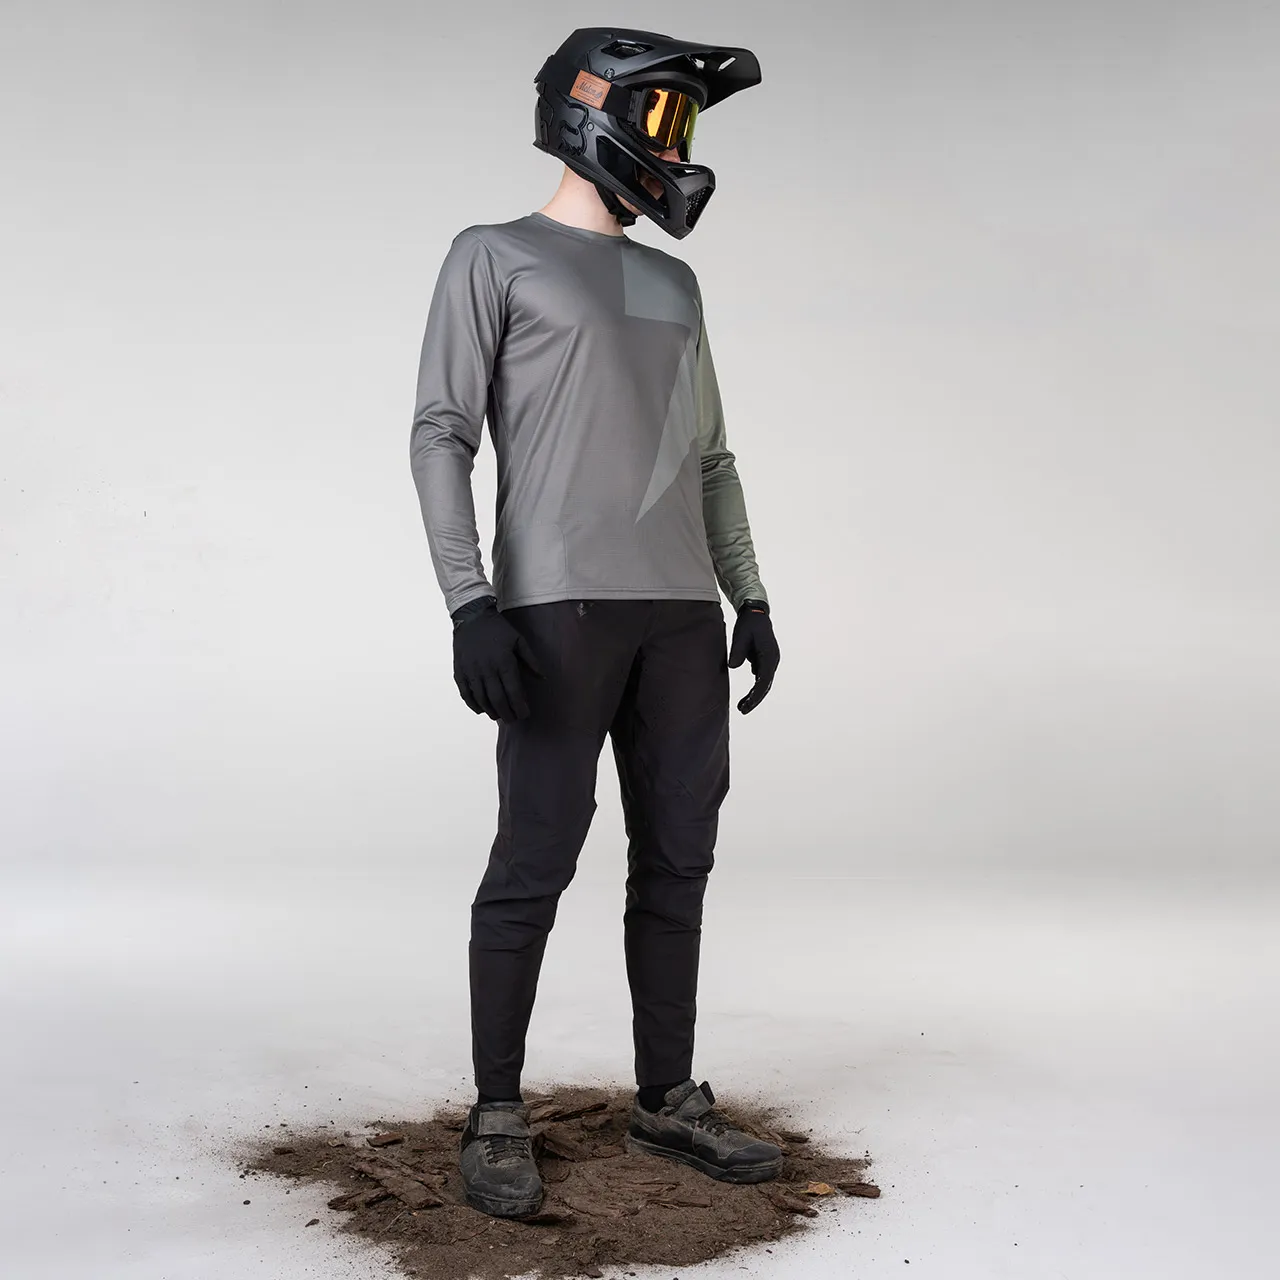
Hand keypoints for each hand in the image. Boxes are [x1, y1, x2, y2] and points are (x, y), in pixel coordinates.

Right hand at [450, 596, 543, 721]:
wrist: (471, 616)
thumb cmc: (498, 629)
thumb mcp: (519, 640)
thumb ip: (531, 661)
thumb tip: (542, 678)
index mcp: (504, 662)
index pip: (514, 692)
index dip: (520, 707)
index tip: (525, 714)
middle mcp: (487, 669)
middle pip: (498, 700)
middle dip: (507, 713)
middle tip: (513, 719)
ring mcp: (471, 671)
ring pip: (482, 700)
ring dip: (492, 711)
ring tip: (499, 716)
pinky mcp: (459, 671)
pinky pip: (466, 694)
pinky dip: (474, 705)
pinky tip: (481, 709)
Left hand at [727, 599, 778, 713]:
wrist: (755, 613)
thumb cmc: (748, 623)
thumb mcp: (740, 635)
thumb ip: (737, 651)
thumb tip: (733, 666)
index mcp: (769, 654)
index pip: (763, 679)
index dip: (755, 694)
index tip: (747, 705)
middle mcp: (772, 660)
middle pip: (765, 684)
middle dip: (755, 699)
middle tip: (742, 710)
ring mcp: (769, 661)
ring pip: (763, 682)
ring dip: (754, 695)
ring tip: (742, 707)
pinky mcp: (763, 661)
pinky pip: (760, 678)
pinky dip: (754, 688)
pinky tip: (746, 698)